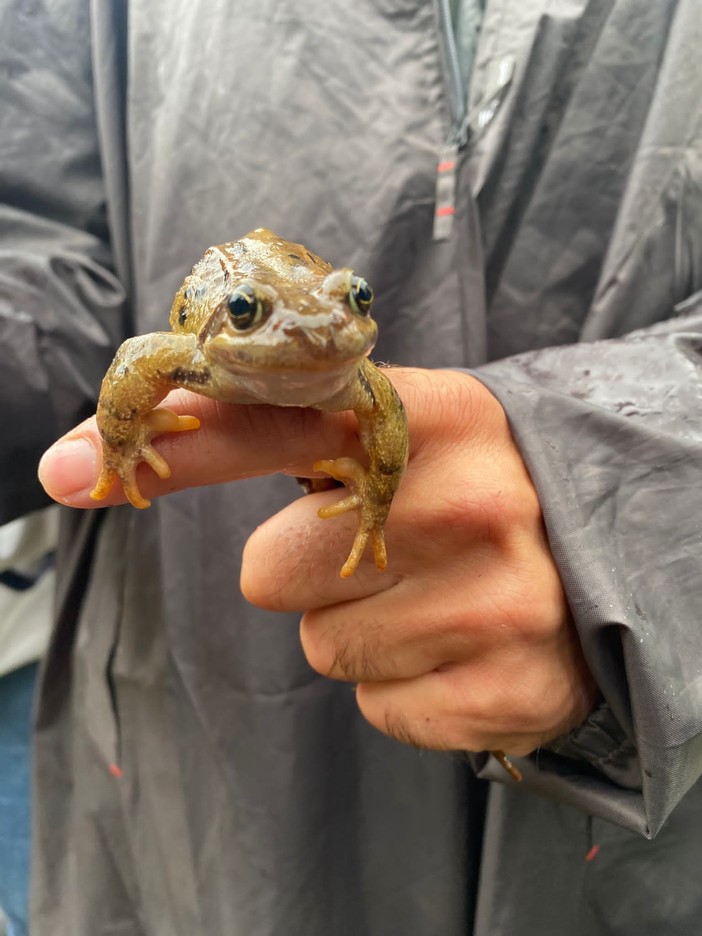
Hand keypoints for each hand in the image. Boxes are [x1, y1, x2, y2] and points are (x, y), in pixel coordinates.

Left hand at [39, 368, 597, 756]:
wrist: (605, 559)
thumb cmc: (473, 492)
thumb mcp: (410, 438)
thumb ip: (296, 431)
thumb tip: (143, 444)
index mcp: (442, 416)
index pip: (281, 424)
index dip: (180, 441)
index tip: (77, 465)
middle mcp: (475, 503)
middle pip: (272, 569)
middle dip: (305, 568)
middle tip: (385, 550)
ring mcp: (501, 603)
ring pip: (323, 646)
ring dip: (357, 627)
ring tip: (432, 596)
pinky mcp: (510, 689)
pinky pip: (377, 706)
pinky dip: (401, 683)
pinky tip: (458, 646)